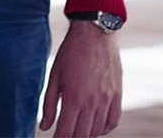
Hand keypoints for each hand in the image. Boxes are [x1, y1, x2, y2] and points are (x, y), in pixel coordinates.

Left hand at [40, 21, 121, 136]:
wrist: (94, 35)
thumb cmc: (70, 53)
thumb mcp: (54, 75)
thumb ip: (49, 103)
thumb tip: (44, 126)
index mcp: (74, 98)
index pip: (66, 131)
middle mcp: (92, 103)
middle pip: (82, 135)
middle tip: (64, 135)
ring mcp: (107, 101)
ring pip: (97, 131)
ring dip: (86, 134)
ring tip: (76, 130)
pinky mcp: (117, 96)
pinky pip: (113, 122)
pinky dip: (104, 129)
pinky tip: (95, 126)